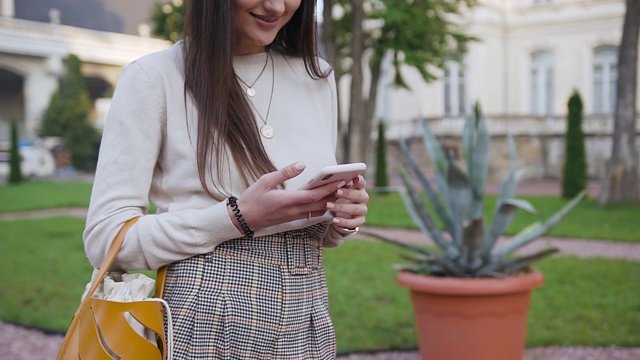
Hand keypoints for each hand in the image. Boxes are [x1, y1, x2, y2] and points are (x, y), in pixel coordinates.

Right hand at [230, 162, 345, 230]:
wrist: (242, 219)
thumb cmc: (252, 198)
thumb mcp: (265, 180)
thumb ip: (285, 173)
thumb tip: (302, 163)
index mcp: (288, 200)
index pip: (314, 195)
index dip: (330, 189)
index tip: (341, 180)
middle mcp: (294, 211)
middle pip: (321, 204)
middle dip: (336, 194)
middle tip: (349, 184)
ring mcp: (294, 217)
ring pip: (318, 210)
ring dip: (331, 201)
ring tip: (343, 191)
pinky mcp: (292, 219)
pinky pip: (312, 214)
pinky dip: (322, 208)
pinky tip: (328, 202)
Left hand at [327, 175, 368, 229]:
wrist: (339, 212)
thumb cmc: (337, 196)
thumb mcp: (337, 188)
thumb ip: (337, 184)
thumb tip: (331, 179)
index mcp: (359, 187)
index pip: (361, 182)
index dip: (359, 180)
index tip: (354, 178)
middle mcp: (363, 197)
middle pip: (359, 195)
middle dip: (347, 193)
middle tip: (336, 192)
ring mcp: (362, 209)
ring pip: (356, 209)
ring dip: (341, 207)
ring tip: (328, 206)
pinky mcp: (360, 220)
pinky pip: (354, 222)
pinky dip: (344, 221)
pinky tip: (335, 220)